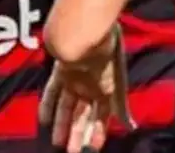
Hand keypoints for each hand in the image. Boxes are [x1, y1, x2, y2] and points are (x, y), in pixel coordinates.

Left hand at [39, 28, 132, 151]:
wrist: (86, 33)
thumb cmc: (106, 55)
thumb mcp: (116, 84)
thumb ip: (120, 106)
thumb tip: (131, 126)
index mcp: (108, 89)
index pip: (101, 117)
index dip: (97, 133)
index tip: (91, 149)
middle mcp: (91, 86)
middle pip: (83, 115)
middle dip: (78, 134)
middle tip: (71, 152)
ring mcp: (76, 79)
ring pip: (67, 107)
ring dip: (63, 125)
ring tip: (57, 143)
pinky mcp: (61, 72)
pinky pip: (52, 92)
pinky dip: (47, 106)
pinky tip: (43, 121)